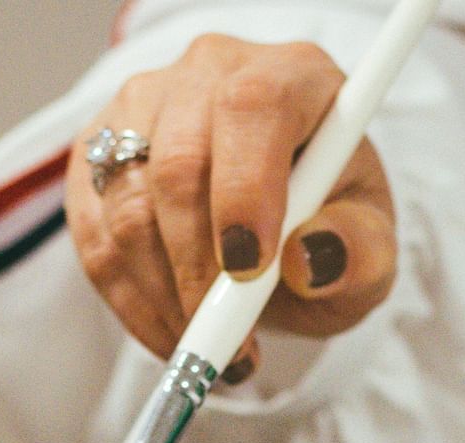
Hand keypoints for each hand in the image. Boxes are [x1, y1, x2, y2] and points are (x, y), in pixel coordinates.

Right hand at [65, 34, 396, 384]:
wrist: (281, 230)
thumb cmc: (329, 228)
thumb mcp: (369, 249)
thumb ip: (359, 253)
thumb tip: (312, 260)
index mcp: (291, 76)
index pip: (252, 108)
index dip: (243, 191)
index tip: (250, 270)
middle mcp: (209, 74)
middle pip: (178, 164)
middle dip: (198, 271)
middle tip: (230, 342)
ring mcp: (142, 109)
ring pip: (127, 207)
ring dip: (165, 297)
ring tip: (211, 347)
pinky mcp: (96, 155)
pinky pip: (95, 238)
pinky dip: (132, 303)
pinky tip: (171, 333)